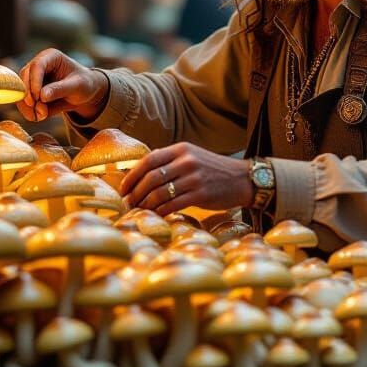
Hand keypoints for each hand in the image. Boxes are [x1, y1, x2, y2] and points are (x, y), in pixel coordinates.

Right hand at [17, 48, 108, 121]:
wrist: (85, 93)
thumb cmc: (84, 84)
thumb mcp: (77, 86)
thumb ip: (60, 89)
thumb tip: (42, 96)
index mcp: (51, 56)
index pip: (37, 65)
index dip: (35, 81)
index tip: (38, 97)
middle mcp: (38, 65)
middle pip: (24, 77)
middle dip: (28, 95)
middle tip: (38, 111)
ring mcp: (32, 78)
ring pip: (20, 91)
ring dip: (27, 106)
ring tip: (40, 117)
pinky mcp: (30, 91)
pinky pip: (23, 101)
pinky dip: (28, 111)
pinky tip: (38, 117)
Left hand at [120, 143, 254, 216]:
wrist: (243, 179)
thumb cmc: (214, 170)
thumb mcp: (192, 156)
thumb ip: (170, 160)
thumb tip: (142, 169)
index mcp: (181, 149)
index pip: (148, 160)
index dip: (132, 176)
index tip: (123, 189)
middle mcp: (186, 161)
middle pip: (151, 178)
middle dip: (135, 194)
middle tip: (128, 205)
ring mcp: (194, 177)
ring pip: (159, 193)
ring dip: (145, 205)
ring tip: (139, 212)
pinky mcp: (201, 194)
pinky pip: (173, 205)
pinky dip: (160, 213)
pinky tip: (156, 217)